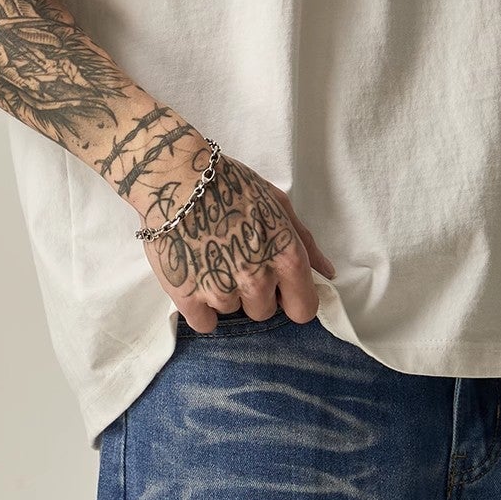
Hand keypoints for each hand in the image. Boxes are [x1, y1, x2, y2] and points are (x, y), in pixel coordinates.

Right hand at [132, 136, 335, 331]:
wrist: (174, 176)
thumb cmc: (229, 184)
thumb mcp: (276, 203)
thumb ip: (305, 242)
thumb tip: (326, 272)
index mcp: (286, 257)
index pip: (303, 309)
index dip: (291, 299)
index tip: (278, 287)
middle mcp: (257, 280)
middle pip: (264, 312)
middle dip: (254, 292)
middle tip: (235, 260)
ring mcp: (222, 291)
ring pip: (232, 312)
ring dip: (224, 293)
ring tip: (210, 258)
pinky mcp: (189, 298)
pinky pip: (204, 323)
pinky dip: (199, 307)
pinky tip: (195, 277)